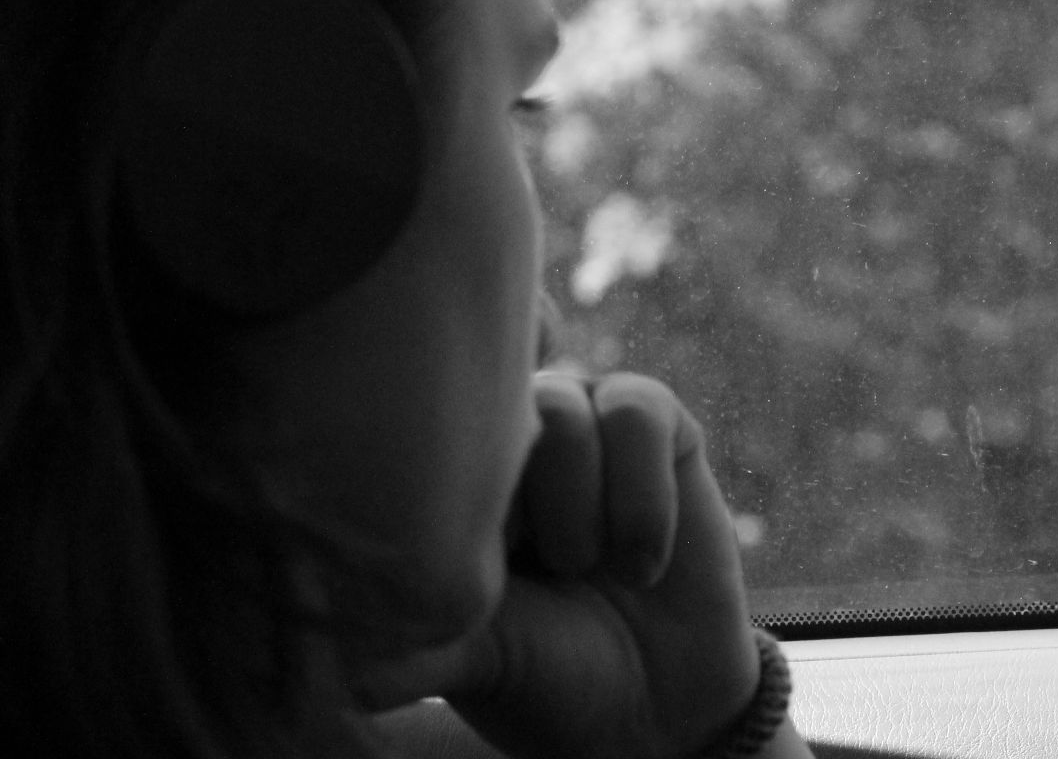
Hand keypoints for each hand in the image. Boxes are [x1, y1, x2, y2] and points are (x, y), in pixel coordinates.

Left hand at [354, 371, 762, 758]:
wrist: (662, 706)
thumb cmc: (550, 677)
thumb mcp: (469, 660)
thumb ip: (406, 650)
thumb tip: (338, 677)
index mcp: (449, 487)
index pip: (420, 434)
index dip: (450, 498)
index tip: (481, 574)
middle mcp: (513, 444)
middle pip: (490, 415)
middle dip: (516, 508)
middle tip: (542, 576)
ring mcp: (585, 427)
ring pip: (562, 409)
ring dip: (577, 506)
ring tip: (589, 569)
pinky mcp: (660, 429)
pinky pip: (639, 414)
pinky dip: (640, 500)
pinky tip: (643, 563)